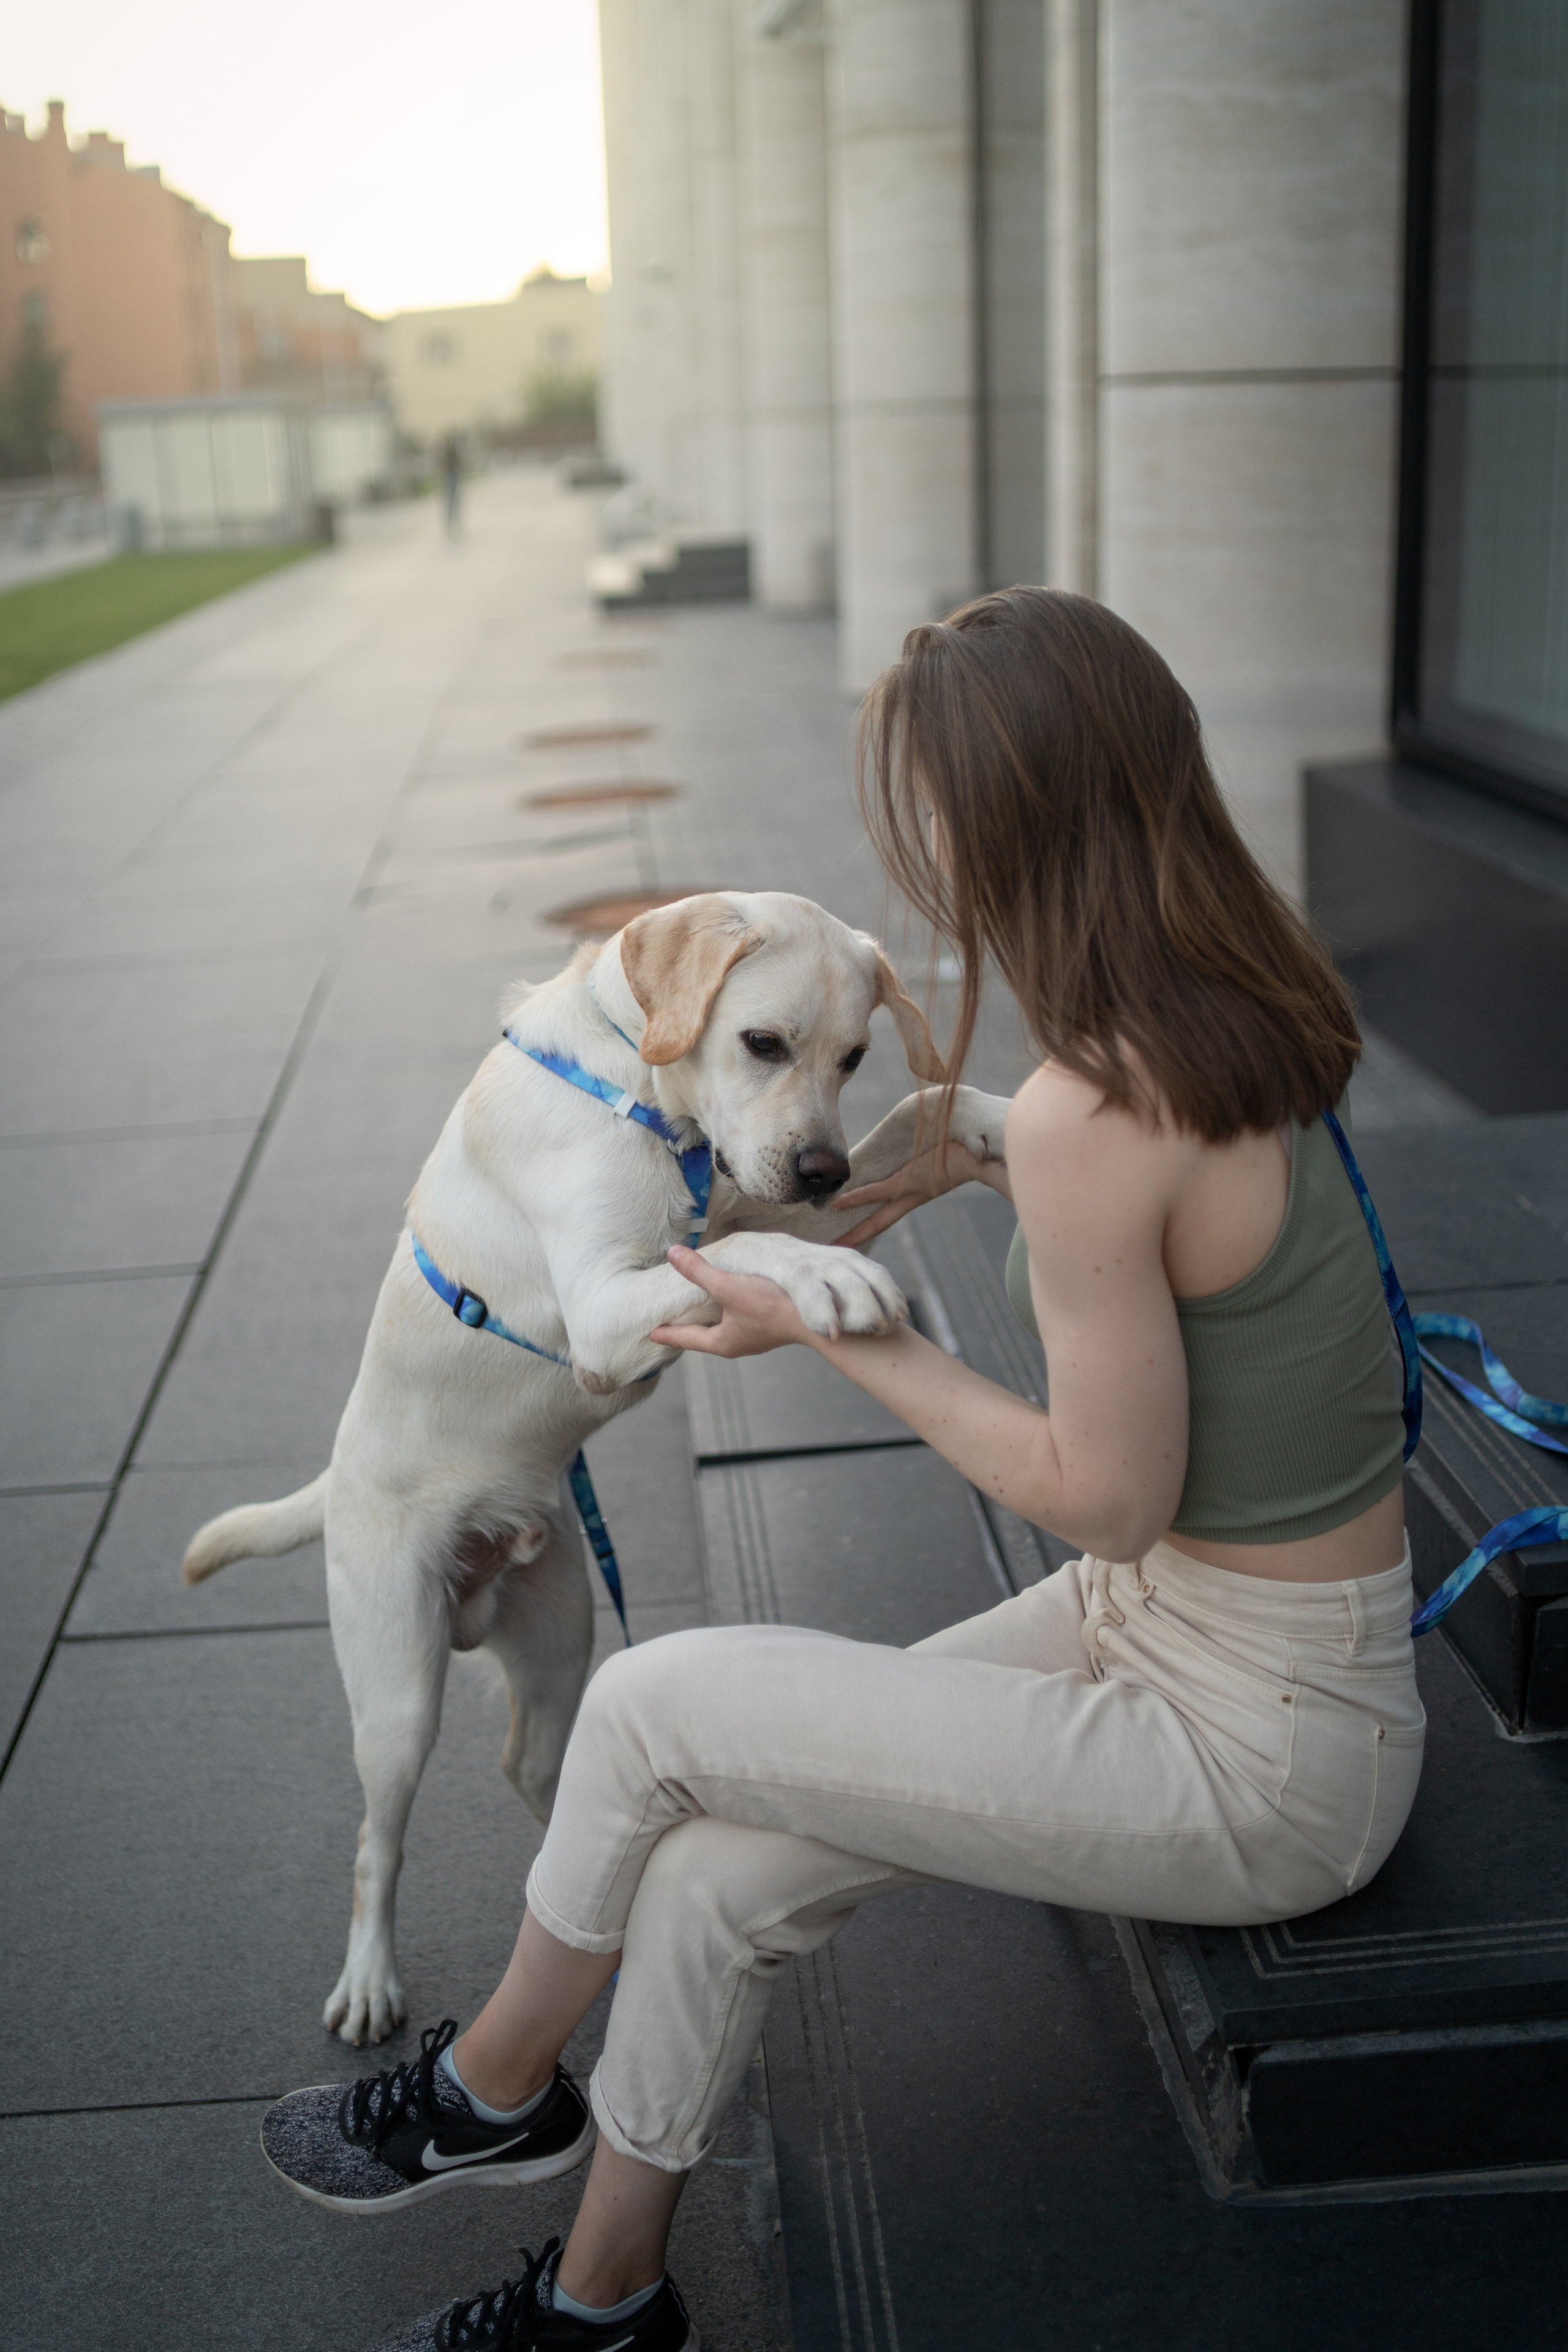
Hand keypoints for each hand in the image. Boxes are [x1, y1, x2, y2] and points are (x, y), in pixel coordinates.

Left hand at [649, 1247, 813, 1357]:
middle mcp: (737, 1343)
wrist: (819, 1315)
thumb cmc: (771, 1305)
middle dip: (688, 1328)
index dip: (668, 1333)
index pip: (686, 1338)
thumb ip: (699, 1271)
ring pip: (724, 1327)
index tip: (651, 1332)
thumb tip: (673, 1253)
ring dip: (711, 1317)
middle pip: (704, 1335)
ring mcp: (756, 1336)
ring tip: (699, 1308)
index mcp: (722, 1342)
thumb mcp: (727, 1286)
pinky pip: (741, 1318)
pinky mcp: (771, 1325)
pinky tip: (733, 1298)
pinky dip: (730, 1310)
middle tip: (671, 1321)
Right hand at [835, 1141, 993, 1245]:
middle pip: (879, 1224)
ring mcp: (907, 1191)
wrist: (982, 1155)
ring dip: (854, 1228)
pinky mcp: (908, 1181)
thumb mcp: (944, 1153)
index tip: (852, 1238)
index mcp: (918, 1194)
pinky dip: (856, 1198)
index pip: (887, 1215)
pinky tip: (837, 1205)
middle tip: (836, 1254)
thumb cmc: (967, 1147)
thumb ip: (933, 1153)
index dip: (868, 1228)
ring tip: (834, 1243)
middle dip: (858, 1239)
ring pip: (875, 1213)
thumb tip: (937, 1145)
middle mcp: (910, 1198)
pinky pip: (876, 1192)